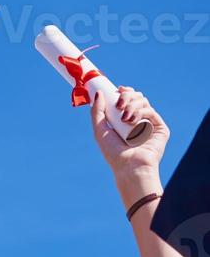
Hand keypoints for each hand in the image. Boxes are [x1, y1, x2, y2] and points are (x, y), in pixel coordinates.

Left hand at [91, 88, 168, 202]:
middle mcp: (138, 120)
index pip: (128, 99)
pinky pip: (151, 112)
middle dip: (127, 96)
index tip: (118, 89)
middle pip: (136, 97)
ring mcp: (150, 124)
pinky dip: (141, 112)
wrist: (128, 166)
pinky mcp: (160, 128)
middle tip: (119, 105)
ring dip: (132, 105)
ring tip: (125, 118)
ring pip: (143, 102)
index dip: (124, 92)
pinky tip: (132, 122)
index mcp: (125, 120)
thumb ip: (97, 111)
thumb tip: (99, 93)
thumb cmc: (113, 152)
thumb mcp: (100, 130)